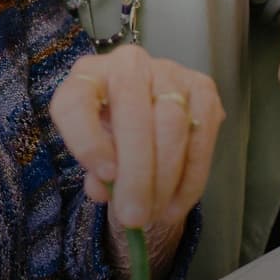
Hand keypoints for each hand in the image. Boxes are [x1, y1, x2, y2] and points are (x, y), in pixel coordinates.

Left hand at [49, 45, 221, 230]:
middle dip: (136, 173)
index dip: (88, 140)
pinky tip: (177, 203)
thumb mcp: (95, 152)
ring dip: (164, 178)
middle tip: (134, 216)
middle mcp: (127, 63)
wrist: (148, 117)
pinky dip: (191, 176)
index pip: (77, 101)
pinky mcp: (202, 87)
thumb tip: (103, 189)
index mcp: (87, 76)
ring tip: (155, 213)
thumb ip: (94, 169)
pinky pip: (201, 135)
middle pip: (132, 113)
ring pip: (171, 124)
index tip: (104, 177)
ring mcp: (169, 71)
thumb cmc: (112, 135)